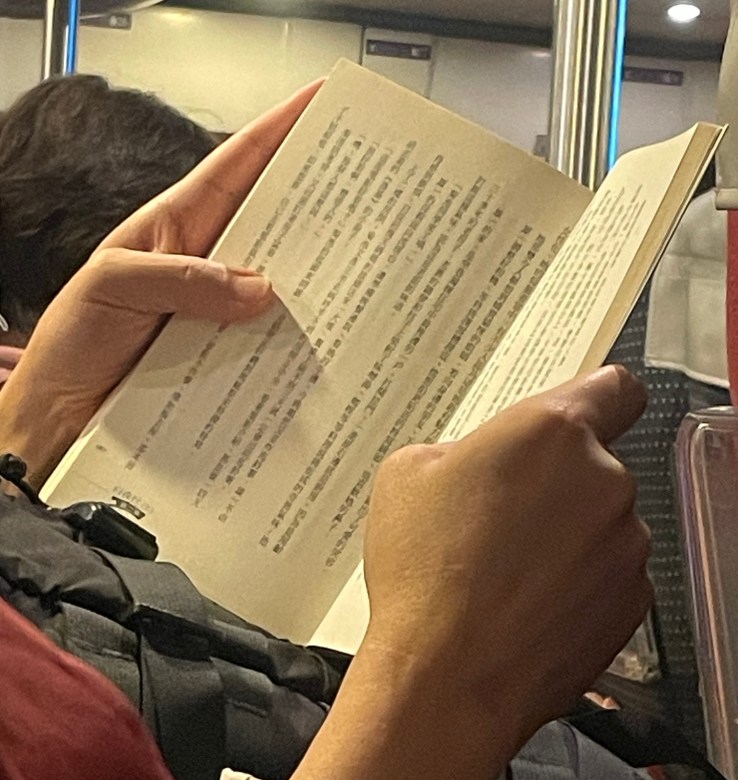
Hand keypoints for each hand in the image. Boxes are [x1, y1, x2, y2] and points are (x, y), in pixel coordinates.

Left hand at [0, 80, 322, 485]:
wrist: (62, 411)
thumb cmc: (74, 338)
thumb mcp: (114, 285)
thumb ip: (182, 279)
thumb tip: (259, 288)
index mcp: (176, 227)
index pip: (235, 167)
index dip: (277, 132)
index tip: (319, 103)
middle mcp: (205, 265)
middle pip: (271, 223)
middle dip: (319, 204)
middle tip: (368, 192)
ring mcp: (219, 311)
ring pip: (278, 285)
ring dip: (315, 282)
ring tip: (361, 271)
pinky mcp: (226, 355)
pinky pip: (268, 341)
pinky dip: (295, 341)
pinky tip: (321, 344)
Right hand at [289, 366, 651, 779]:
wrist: (447, 681)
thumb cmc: (423, 576)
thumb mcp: (406, 476)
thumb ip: (463, 451)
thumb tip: (479, 467)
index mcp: (553, 432)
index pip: (615, 388)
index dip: (599, 400)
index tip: (584, 416)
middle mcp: (606, 481)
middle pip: (595, 467)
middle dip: (555, 486)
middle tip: (497, 520)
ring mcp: (627, 547)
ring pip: (601, 526)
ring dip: (567, 539)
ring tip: (504, 576)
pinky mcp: (632, 605)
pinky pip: (609, 579)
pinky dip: (578, 588)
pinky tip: (527, 610)